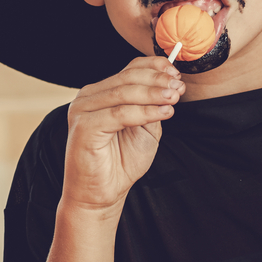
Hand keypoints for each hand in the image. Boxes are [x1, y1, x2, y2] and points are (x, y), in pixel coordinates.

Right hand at [59, 56, 182, 212]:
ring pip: (124, 93)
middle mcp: (88, 97)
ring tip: (174, 98)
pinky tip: (164, 113)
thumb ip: (152, 106)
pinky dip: (145, 112)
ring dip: (154, 94)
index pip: (129, 69)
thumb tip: (170, 85)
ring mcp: (83, 110)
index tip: (177, 75)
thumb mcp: (145, 128)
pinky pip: (119, 113)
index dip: (155, 68)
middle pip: (127, 78)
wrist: (102, 193)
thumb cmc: (121, 162)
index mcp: (101, 93)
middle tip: (178, 88)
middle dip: (158, 81)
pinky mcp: (84, 127)